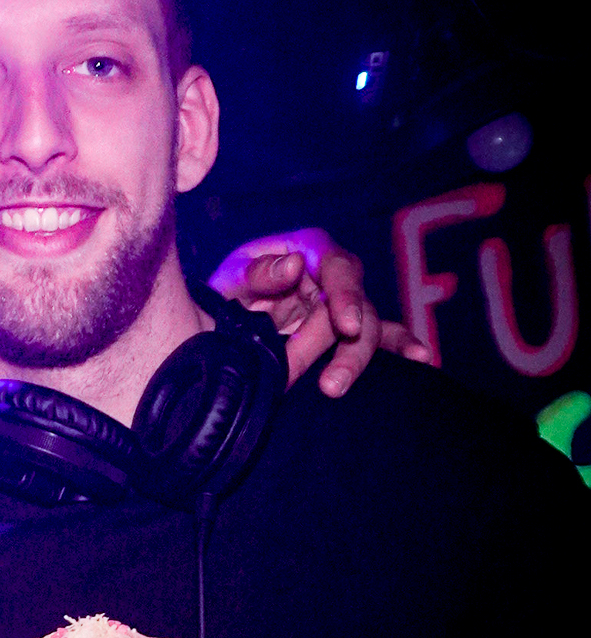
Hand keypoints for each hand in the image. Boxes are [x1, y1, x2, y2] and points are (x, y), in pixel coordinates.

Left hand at [210, 227, 430, 395]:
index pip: (336, 265)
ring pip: (366, 326)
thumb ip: (258, 273)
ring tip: (332, 387)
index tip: (345, 325)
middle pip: (357, 301)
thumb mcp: (229, 279)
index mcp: (305, 250)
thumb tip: (297, 264)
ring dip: (354, 358)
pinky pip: (377, 335)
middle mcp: (329, 274)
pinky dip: (400, 344)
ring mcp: (340, 303)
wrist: (214, 319)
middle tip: (332, 381)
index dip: (346, 294)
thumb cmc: (223, 292)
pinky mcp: (344, 329)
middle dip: (350, 343)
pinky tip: (423, 357)